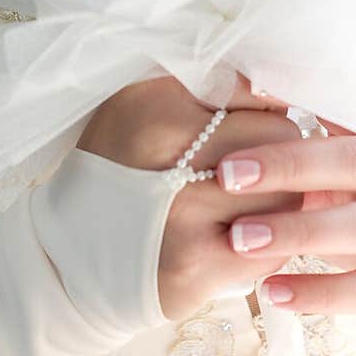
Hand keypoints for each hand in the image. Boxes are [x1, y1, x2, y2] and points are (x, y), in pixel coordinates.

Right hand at [77, 75, 310, 317]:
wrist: (69, 258)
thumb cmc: (120, 170)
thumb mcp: (147, 104)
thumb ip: (212, 86)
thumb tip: (281, 90)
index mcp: (155, 106)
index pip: (257, 92)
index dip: (269, 109)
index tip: (261, 124)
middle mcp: (167, 157)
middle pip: (280, 138)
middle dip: (282, 153)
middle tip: (262, 168)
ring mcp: (182, 217)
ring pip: (286, 194)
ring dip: (280, 200)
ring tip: (248, 204)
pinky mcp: (196, 268)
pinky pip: (274, 247)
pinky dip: (271, 244)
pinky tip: (242, 238)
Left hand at [216, 135, 355, 335]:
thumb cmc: (354, 216)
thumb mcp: (332, 179)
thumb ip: (299, 145)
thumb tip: (246, 91)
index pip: (340, 122)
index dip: (287, 128)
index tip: (231, 141)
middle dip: (289, 167)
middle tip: (226, 179)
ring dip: (299, 230)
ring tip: (241, 239)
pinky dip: (321, 291)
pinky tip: (273, 292)